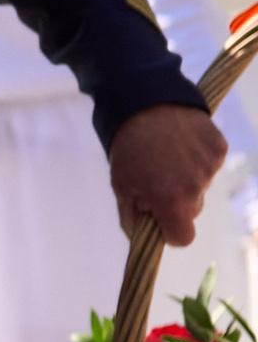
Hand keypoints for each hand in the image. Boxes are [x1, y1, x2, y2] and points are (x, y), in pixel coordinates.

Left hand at [109, 102, 227, 247]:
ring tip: (164, 156)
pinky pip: (209, 166)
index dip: (170, 233)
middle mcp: (196, 185)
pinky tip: (180, 145)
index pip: (183, 237)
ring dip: (185, 179)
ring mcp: (211, 165)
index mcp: (171, 199)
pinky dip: (196, 160)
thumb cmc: (128, 149)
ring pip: (200, 187)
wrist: (145, 102)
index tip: (159, 222)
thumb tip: (143, 238)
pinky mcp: (220, 148)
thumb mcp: (121, 187)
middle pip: (191, 211)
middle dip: (175, 202)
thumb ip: (132, 219)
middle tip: (154, 179)